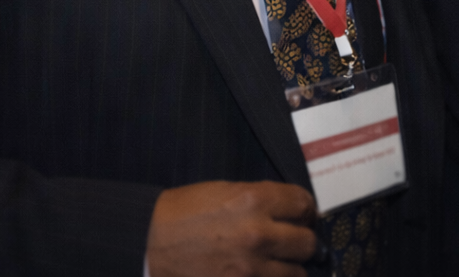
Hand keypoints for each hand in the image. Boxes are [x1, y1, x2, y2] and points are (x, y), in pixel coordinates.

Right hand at [145, 180, 319, 276]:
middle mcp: (259, 234)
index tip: (302, 215)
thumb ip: (262, 199)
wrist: (151, 242)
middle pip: (308, 243)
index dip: (305, 209)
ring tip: (278, 262)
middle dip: (302, 240)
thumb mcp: (226, 191)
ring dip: (290, 267)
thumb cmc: (185, 212)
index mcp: (255, 200)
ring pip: (298, 273)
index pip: (303, 204)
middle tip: (292, 240)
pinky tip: (263, 274)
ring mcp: (251, 268)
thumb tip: (290, 210)